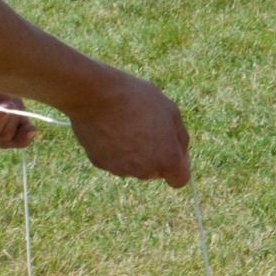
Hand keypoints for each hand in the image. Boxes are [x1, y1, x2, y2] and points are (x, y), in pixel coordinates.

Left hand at [0, 67, 37, 148]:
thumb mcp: (8, 85)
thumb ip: (15, 106)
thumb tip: (29, 129)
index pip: (11, 138)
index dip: (23, 138)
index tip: (33, 130)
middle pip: (6, 136)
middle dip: (16, 120)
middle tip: (12, 102)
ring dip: (6, 115)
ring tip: (3, 96)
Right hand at [65, 71, 190, 186]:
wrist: (96, 95)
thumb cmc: (137, 99)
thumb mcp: (170, 110)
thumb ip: (179, 137)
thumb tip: (179, 153)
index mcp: (167, 159)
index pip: (179, 180)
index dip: (177, 165)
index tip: (170, 148)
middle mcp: (145, 171)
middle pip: (154, 171)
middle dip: (154, 155)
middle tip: (145, 127)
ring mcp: (121, 169)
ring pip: (133, 166)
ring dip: (133, 151)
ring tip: (125, 123)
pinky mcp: (100, 163)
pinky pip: (113, 159)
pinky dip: (113, 148)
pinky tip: (109, 126)